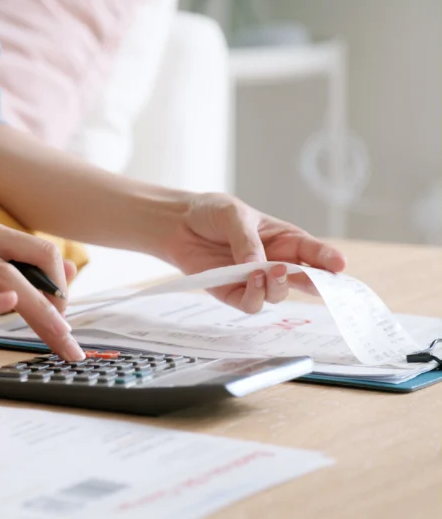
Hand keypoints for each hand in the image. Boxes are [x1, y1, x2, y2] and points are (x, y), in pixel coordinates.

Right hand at [0, 219, 84, 360]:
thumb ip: (15, 262)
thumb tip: (69, 272)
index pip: (43, 252)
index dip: (63, 284)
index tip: (66, 316)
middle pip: (33, 265)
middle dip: (60, 304)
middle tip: (67, 338)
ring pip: (7, 279)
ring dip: (40, 311)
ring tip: (57, 338)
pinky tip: (9, 305)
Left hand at [162, 193, 346, 312]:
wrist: (178, 224)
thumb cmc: (212, 213)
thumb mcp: (234, 214)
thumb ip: (247, 239)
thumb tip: (260, 265)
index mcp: (285, 240)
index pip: (314, 253)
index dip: (329, 260)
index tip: (340, 265)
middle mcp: (275, 263)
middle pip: (305, 281)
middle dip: (316, 285)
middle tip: (316, 281)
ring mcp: (255, 280)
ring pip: (278, 295)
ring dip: (277, 287)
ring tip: (268, 271)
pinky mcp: (233, 293)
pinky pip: (251, 304)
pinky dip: (254, 295)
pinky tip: (250, 278)